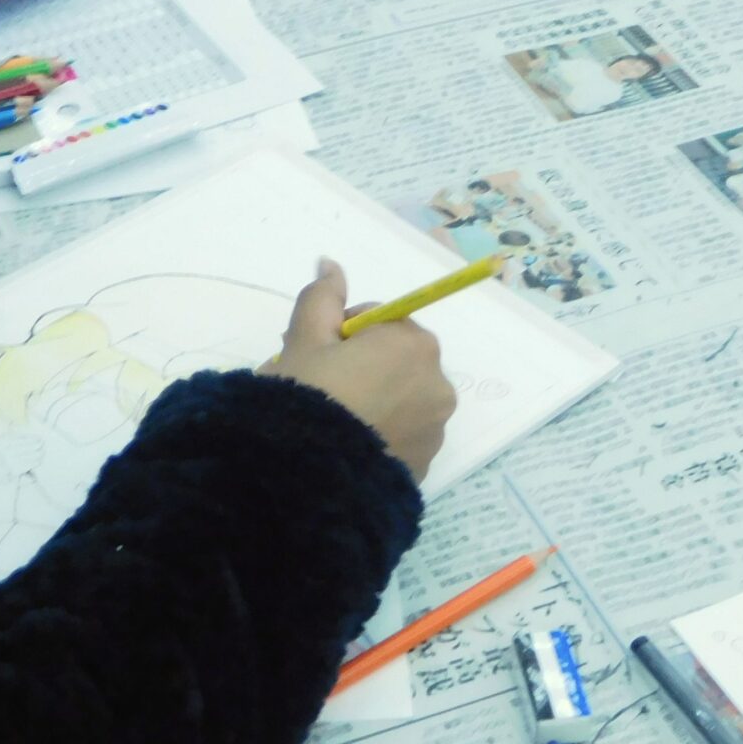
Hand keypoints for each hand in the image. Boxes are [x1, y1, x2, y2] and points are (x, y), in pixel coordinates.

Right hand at [261, 259, 456, 480]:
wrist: (310, 479)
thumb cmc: (308, 397)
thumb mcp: (304, 339)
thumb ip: (322, 297)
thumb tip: (331, 264)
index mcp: (414, 344)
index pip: (380, 320)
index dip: (344, 333)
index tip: (319, 355)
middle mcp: (437, 383)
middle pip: (396, 359)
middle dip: (364, 366)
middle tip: (322, 387)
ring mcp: (435, 428)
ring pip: (401, 397)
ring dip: (375, 399)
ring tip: (333, 420)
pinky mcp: (425, 464)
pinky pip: (403, 434)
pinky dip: (382, 433)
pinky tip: (348, 445)